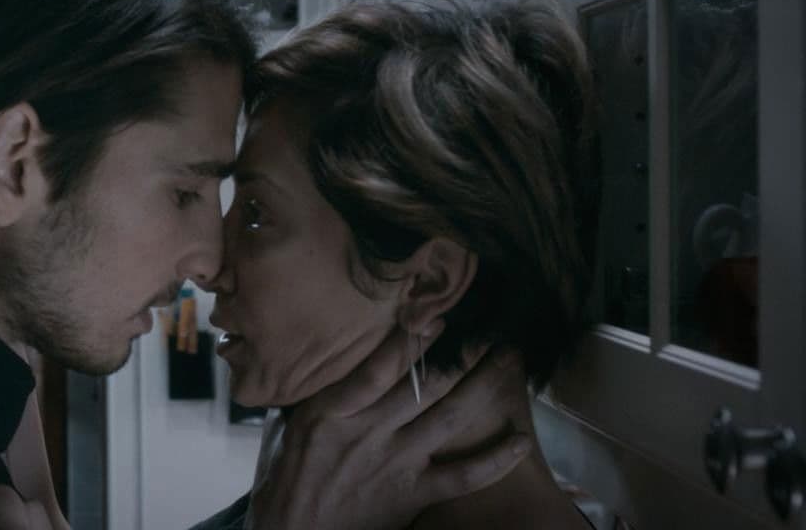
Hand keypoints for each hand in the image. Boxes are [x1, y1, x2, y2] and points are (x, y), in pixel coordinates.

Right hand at [245, 322, 532, 529]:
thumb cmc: (293, 473)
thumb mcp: (296, 422)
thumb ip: (328, 390)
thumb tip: (352, 349)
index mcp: (333, 411)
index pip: (377, 368)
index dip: (409, 341)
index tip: (435, 316)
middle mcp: (369, 432)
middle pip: (423, 386)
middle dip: (461, 356)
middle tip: (489, 331)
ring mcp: (395, 463)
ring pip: (449, 419)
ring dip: (482, 387)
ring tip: (507, 361)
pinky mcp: (412, 494)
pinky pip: (463, 476)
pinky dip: (493, 460)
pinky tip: (519, 440)